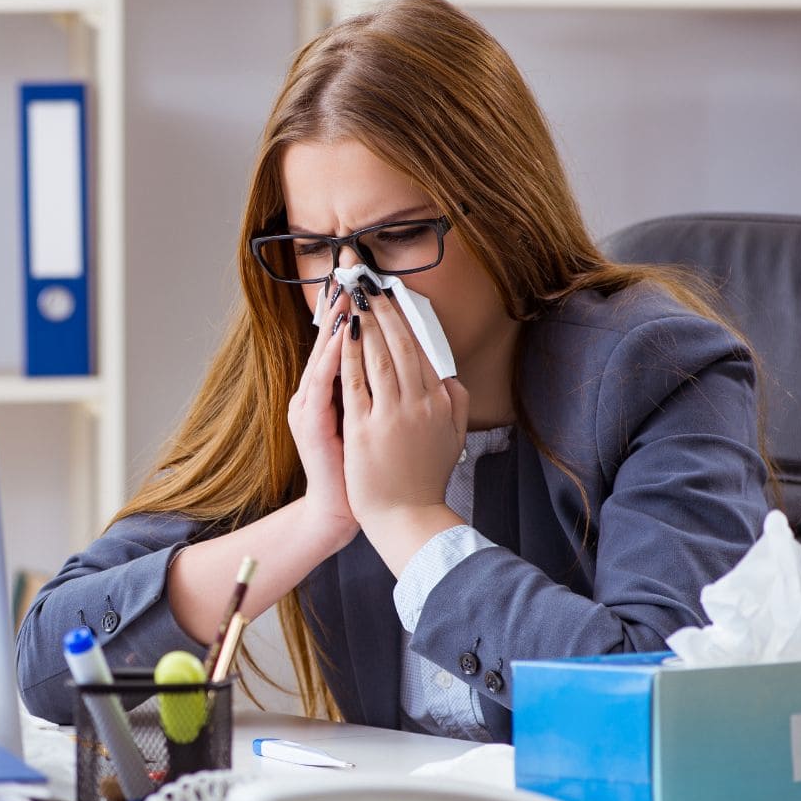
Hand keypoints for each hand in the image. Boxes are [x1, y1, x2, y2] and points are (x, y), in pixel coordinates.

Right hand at [286, 286, 359, 560]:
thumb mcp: (375, 422)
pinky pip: (322, 384)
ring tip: (348, 295)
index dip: (354, 310)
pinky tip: (343, 339)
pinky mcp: (311, 422)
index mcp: (333, 390)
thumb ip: (384, 392)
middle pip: (329, 339)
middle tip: (351, 272)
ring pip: (323, 355)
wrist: (345, 507)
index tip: (365, 280)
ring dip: (336, 325)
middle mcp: (315, 392)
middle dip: (341, 304)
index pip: (344, 341)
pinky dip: (332, 359)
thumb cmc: (364, 468)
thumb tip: (409, 364)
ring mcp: (309, 405)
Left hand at [339, 279, 468, 569]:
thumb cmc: (424, 479)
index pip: (423, 351)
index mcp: (440, 403)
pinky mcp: (366, 430)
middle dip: (386, 310)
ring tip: (357, 297)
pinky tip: (345, 334)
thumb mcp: (452, 439)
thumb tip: (451, 377)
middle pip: (403, 346)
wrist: (407, 518)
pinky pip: (357, 383)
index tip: (394, 296)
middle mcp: (420, 405)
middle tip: (371, 282)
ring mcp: (393, 416)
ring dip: (369, 323)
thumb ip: (455, 404)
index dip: (406, 320)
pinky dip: (351, 355)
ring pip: (381, 358)